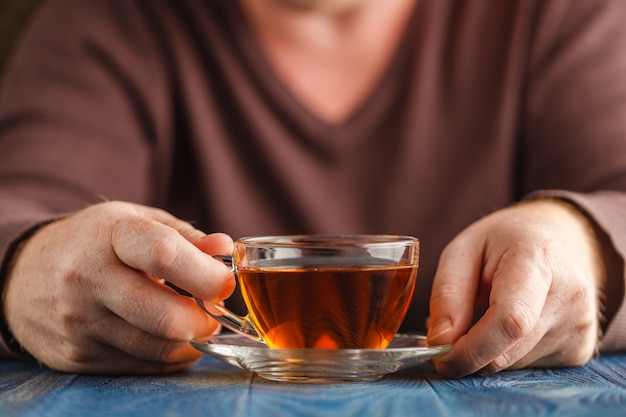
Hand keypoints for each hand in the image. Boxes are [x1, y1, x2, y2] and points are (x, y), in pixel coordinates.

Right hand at [3, 201, 233, 373]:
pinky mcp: (75, 356)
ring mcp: (78, 322)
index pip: (163, 254)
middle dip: (205, 321)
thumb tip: (226, 249)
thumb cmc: (94, 242)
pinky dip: (166, 356)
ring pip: (158, 349)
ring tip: (192, 323)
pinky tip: (166, 337)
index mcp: (110, 235)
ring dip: (190, 342)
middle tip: (212, 311)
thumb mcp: (135, 221)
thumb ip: (184, 237)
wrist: (19, 274)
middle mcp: (88, 279)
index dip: (207, 275)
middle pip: (166, 317)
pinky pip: (140, 366)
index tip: (225, 283)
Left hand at [427, 199, 605, 377]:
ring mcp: (580, 326)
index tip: (440, 359)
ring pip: (513, 364)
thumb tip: (441, 342)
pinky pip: (527, 367)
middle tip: (446, 337)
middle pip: (509, 350)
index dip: (471, 349)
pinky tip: (506, 326)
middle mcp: (569, 296)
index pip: (510, 320)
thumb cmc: (503, 242)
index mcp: (538, 260)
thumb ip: (447, 293)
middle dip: (467, 354)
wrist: (556, 238)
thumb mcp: (462, 250)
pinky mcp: (580, 349)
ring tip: (482, 314)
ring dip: (484, 352)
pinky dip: (504, 353)